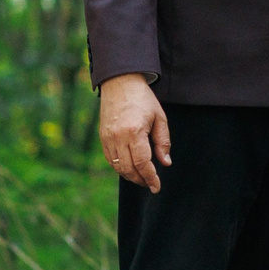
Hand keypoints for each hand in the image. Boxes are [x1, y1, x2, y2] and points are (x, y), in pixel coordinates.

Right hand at [99, 73, 170, 190]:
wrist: (120, 82)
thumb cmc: (143, 99)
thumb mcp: (159, 118)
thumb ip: (163, 142)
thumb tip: (165, 163)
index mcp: (135, 131)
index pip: (143, 163)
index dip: (150, 177)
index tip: (156, 187)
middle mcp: (118, 137)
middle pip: (129, 168)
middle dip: (140, 180)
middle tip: (150, 184)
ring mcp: (108, 137)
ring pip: (118, 166)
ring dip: (130, 176)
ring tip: (141, 177)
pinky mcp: (103, 137)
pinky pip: (110, 159)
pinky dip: (120, 167)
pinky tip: (129, 168)